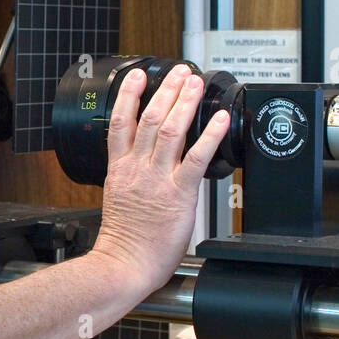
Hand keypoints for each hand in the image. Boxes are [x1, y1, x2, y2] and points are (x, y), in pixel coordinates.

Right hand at [90, 64, 229, 294]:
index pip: (120, 122)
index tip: (138, 77)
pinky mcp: (179, 193)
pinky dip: (210, 135)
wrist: (124, 266)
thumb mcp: (119, 200)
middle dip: (166, 90)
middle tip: (180, 72)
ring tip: (195, 83)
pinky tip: (220, 120)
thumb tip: (145, 170)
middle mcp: (137, 169)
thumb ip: (132, 179)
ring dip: (185, 102)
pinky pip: (197, 157)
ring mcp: (157, 179)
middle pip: (150, 118)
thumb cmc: (124, 242)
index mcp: (120, 170)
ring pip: (171, 130)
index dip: (128, 95)